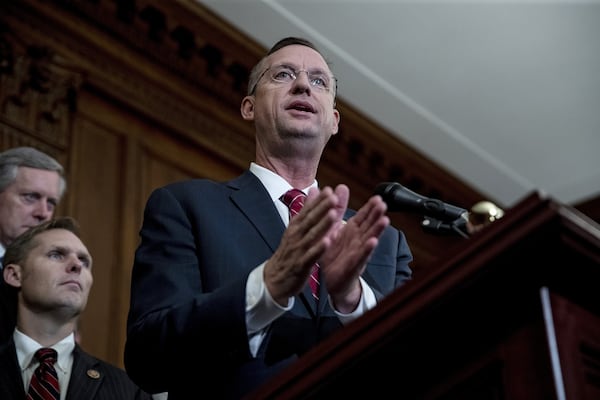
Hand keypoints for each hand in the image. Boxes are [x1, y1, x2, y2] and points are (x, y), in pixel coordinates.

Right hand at [264, 186, 338, 304]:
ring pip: (311, 236)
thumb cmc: (289, 252)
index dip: (318, 201)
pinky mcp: (300, 265)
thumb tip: (314, 190)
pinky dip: (319, 248)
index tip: (328, 190)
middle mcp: (296, 236)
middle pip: (310, 220)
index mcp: (296, 227)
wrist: (274, 279)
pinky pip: (311, 256)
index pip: (307, 211)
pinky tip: (327, 242)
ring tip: (333, 215)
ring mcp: (298, 250)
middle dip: (322, 208)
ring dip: (322, 225)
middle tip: (333, 197)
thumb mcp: (295, 229)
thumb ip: (306, 210)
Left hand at [321, 187, 389, 312]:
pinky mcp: (353, 265)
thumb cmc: (334, 253)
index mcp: (352, 231)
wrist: (330, 280)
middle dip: (376, 215)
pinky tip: (373, 242)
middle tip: (384, 204)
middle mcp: (357, 240)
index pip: (363, 217)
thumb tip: (338, 188)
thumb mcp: (332, 228)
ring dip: (377, 230)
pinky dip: (367, 249)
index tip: (378, 197)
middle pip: (369, 225)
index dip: (370, 208)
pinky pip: (360, 256)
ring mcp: (357, 253)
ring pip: (369, 239)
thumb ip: (336, 208)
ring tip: (385, 220)